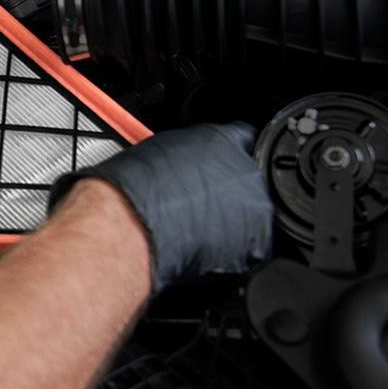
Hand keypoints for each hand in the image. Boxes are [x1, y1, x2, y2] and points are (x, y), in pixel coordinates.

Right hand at [51, 122, 273, 291]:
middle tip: (201, 202)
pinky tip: (205, 246)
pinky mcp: (255, 246)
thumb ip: (187, 154)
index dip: (228, 154)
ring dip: (234, 220)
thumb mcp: (160, 151)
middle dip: (231, 190)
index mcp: (224, 141)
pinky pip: (252, 247)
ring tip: (198, 228)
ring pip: (253, 213)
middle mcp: (245, 171)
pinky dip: (234, 249)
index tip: (220, 165)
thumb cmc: (135, 191)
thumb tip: (187, 161)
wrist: (132, 227)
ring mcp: (255, 209)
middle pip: (249, 178)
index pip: (242, 138)